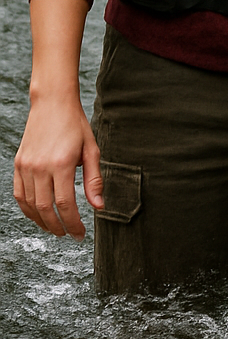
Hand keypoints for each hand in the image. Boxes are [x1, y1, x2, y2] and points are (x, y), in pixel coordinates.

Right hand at [14, 95, 103, 238]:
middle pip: (46, 208)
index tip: (80, 234)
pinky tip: (38, 215)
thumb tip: (99, 207)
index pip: (66, 204)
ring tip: (55, 228)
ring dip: (42, 221)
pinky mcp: (18, 164)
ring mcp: (26, 166)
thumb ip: (94, 180)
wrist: (52, 103)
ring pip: (30, 204)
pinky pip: (19, 194)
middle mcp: (40, 166)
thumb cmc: (76, 125)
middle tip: (69, 235)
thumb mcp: (91, 150)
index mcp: (62, 163)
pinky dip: (27, 208)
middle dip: (58, 226)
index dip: (73, 223)